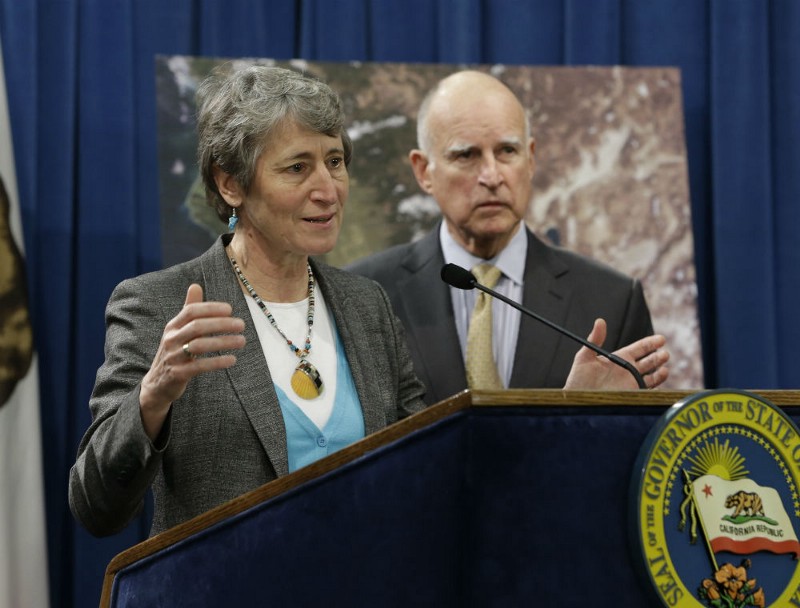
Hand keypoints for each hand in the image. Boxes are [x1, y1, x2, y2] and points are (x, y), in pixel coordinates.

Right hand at [139, 284, 245, 439]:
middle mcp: (171, 339)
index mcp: (172, 326)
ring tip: (242, 341)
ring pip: (199, 345)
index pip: (191, 311)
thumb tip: (195, 285)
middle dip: (221, 324)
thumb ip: (189, 309)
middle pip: (197, 326)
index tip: (230, 309)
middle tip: (241, 325)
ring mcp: (173, 357)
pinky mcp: (178, 374)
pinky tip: (232, 360)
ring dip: (223, 342)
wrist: (157, 384)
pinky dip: (217, 362)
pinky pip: (199, 366)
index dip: (211, 308)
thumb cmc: (174, 352)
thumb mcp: (178, 330)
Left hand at [563, 318, 668, 389]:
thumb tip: (600, 321)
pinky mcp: (631, 396)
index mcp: (619, 358)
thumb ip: (594, 339)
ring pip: (651, 377)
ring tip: (665, 369)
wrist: (577, 400)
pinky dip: (654, 389)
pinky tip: (658, 387)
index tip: (661, 339)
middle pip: (649, 362)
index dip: (651, 343)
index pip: (639, 348)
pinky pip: (647, 392)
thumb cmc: (578, 380)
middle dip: (658, 358)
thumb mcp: (584, 357)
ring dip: (660, 373)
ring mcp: (630, 384)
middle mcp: (627, 370)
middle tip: (665, 354)